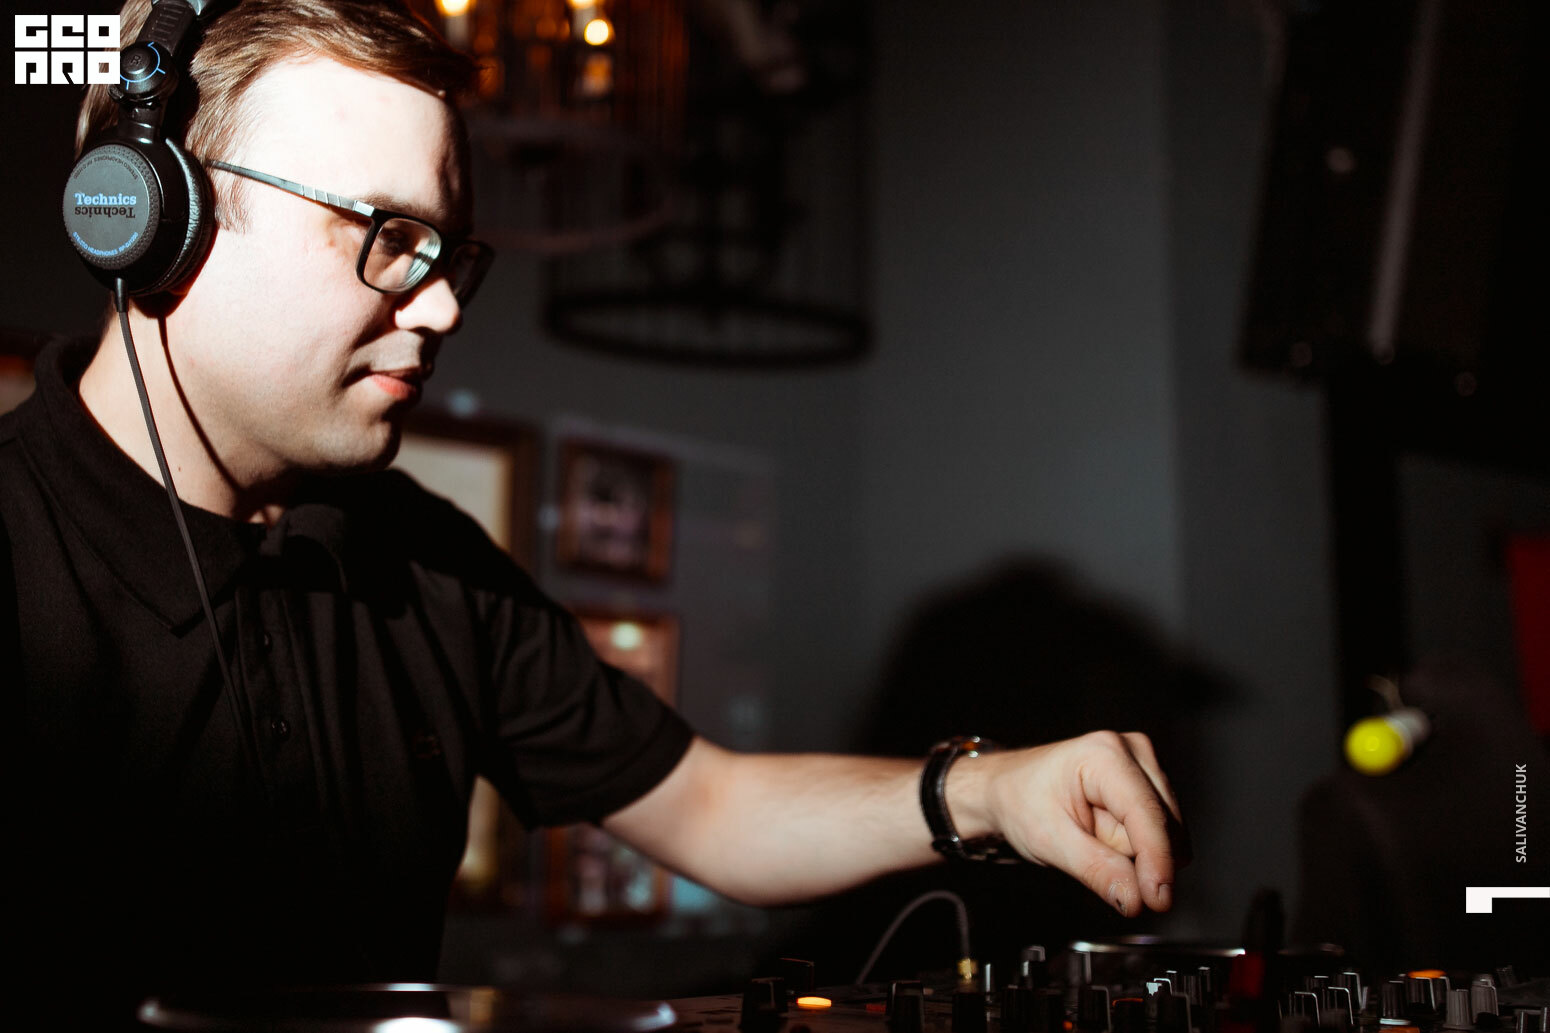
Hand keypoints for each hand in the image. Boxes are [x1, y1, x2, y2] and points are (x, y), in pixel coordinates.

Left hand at [978, 731, 1189, 915]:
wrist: (1009, 790)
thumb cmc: (1022, 803)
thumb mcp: (1050, 841)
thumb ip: (1096, 869)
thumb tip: (1136, 899)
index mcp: (1104, 754)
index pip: (1146, 814)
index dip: (1157, 860)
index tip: (1159, 900)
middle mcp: (1132, 751)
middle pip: (1164, 824)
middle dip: (1137, 856)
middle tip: (1089, 850)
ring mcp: (1144, 764)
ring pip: (1168, 831)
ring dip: (1136, 852)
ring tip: (1093, 836)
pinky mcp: (1149, 782)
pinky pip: (1162, 830)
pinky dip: (1137, 845)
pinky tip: (1106, 833)